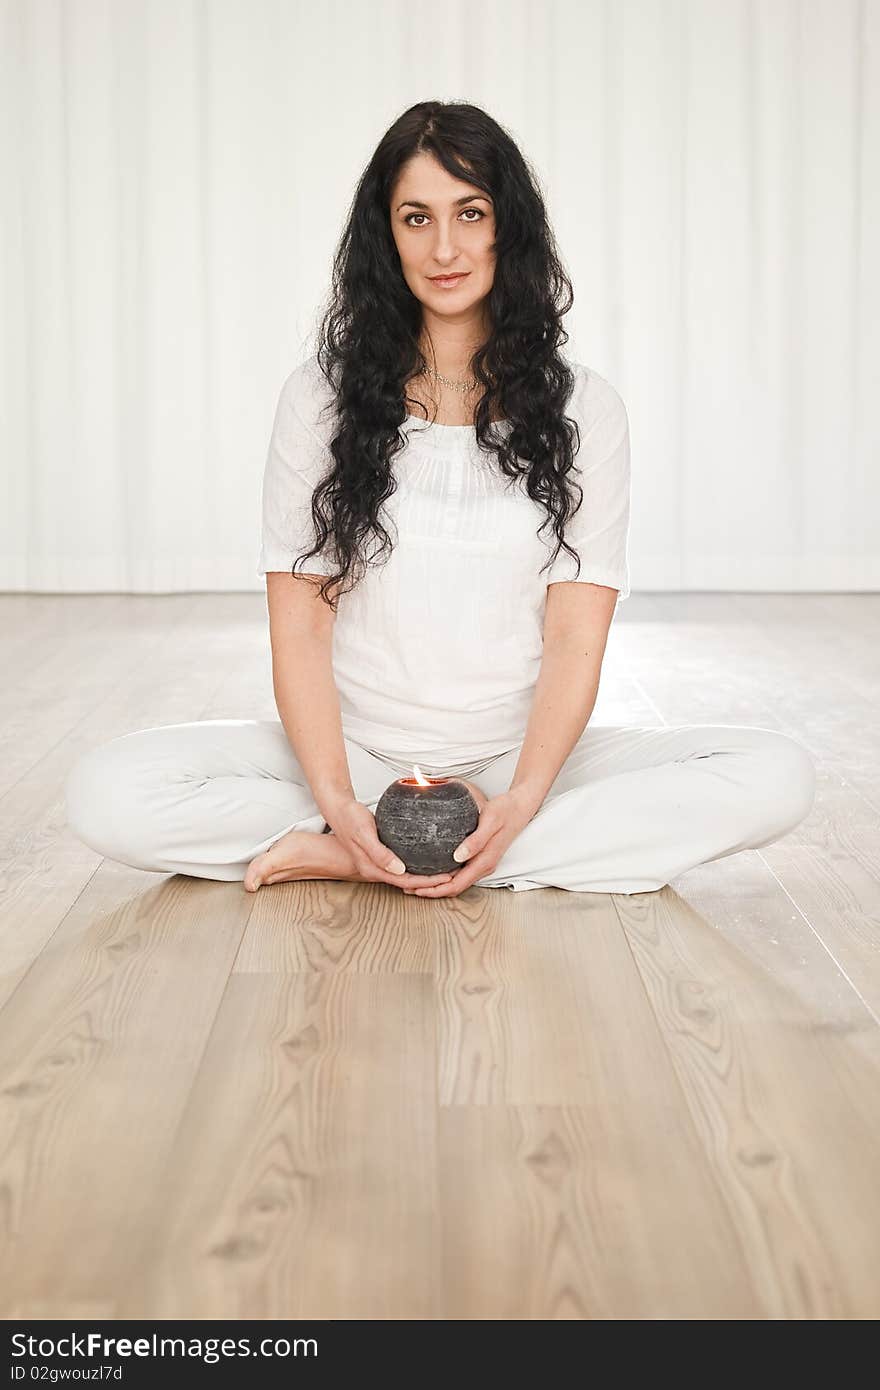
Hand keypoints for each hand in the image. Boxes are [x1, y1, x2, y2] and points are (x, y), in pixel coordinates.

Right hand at [324, 795, 455, 890]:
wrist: (337, 810)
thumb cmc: (350, 818)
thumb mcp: (364, 833)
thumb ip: (380, 853)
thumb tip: (399, 870)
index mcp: (372, 868)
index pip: (406, 881)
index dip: (427, 882)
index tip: (447, 877)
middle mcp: (376, 870)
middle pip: (408, 882)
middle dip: (431, 882)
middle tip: (454, 875)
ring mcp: (378, 864)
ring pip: (406, 876)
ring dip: (425, 875)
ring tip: (446, 870)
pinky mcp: (380, 856)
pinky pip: (402, 866)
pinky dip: (416, 865)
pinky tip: (428, 859)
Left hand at [405, 784, 536, 897]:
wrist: (520, 807)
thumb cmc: (505, 811)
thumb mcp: (490, 821)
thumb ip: (475, 840)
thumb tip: (458, 856)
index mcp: (484, 861)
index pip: (456, 885)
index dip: (435, 890)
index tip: (416, 888)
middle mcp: (483, 866)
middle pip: (453, 887)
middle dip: (431, 890)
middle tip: (407, 886)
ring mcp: (482, 863)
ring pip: (456, 882)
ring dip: (436, 884)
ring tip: (414, 880)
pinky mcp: (479, 857)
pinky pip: (459, 873)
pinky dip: (444, 876)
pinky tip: (431, 869)